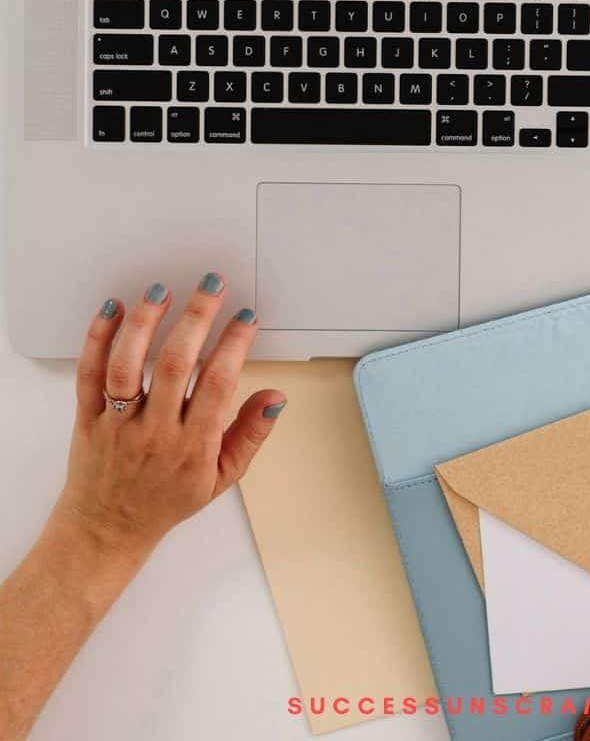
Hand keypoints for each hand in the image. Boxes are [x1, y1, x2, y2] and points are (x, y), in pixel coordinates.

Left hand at [51, 274, 285, 570]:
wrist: (107, 530)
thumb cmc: (166, 501)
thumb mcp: (222, 477)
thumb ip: (250, 434)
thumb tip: (276, 397)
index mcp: (192, 446)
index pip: (217, 384)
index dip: (235, 344)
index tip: (246, 317)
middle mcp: (154, 432)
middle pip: (175, 365)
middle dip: (197, 318)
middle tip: (212, 285)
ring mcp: (117, 424)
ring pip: (127, 366)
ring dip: (145, 324)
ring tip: (162, 290)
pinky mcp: (87, 418)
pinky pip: (88, 375)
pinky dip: (97, 339)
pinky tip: (113, 308)